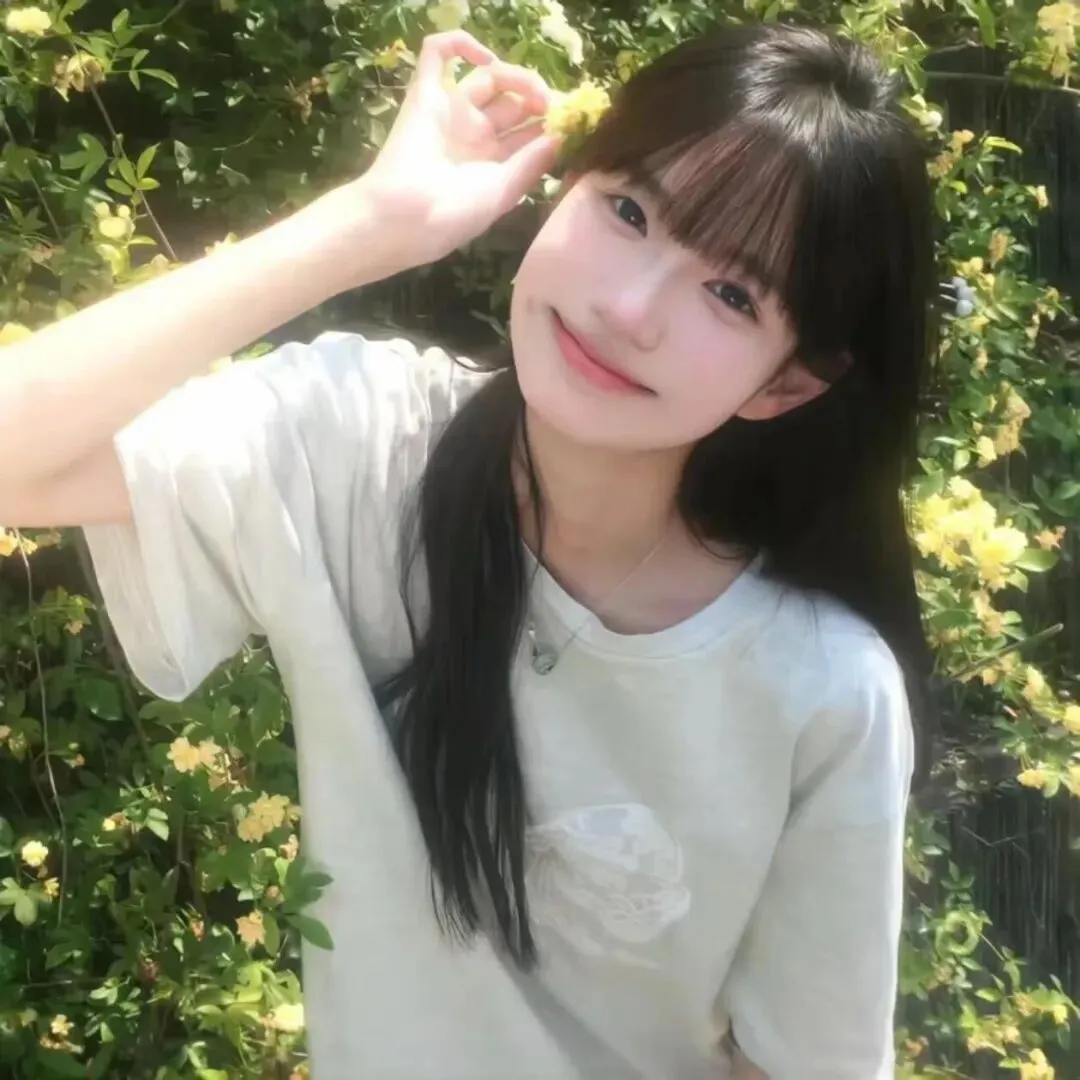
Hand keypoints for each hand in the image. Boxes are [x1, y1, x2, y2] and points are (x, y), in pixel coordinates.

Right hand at [358, 31, 561, 270]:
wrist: (405, 217)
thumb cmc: (456, 213)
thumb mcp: (504, 191)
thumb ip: (533, 161)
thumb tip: (560, 136)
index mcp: (494, 163)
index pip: (529, 130)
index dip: (551, 119)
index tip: (571, 118)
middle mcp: (475, 135)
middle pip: (513, 102)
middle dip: (537, 98)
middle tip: (551, 104)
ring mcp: (451, 112)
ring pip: (487, 76)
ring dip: (514, 75)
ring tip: (530, 89)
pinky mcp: (425, 94)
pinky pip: (436, 54)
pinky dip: (458, 43)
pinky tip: (485, 57)